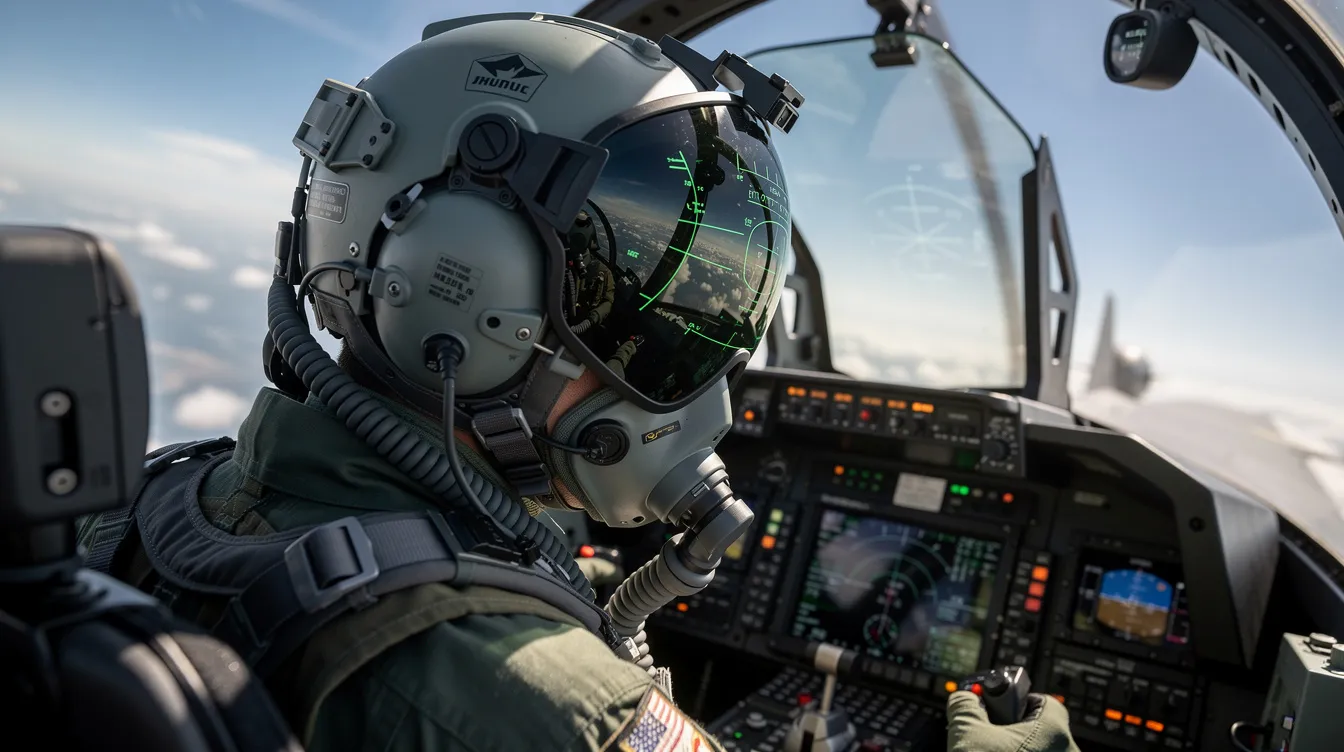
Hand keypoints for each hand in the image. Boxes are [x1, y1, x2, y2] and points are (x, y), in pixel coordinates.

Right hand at [946, 691, 1080, 751]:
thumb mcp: (967, 733)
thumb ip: (965, 705)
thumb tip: (963, 697)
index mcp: (1055, 731)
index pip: (1046, 701)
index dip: (1019, 700)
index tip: (1002, 706)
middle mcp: (1069, 751)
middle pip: (1044, 729)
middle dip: (1017, 729)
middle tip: (994, 734)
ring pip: (1044, 751)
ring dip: (1021, 749)